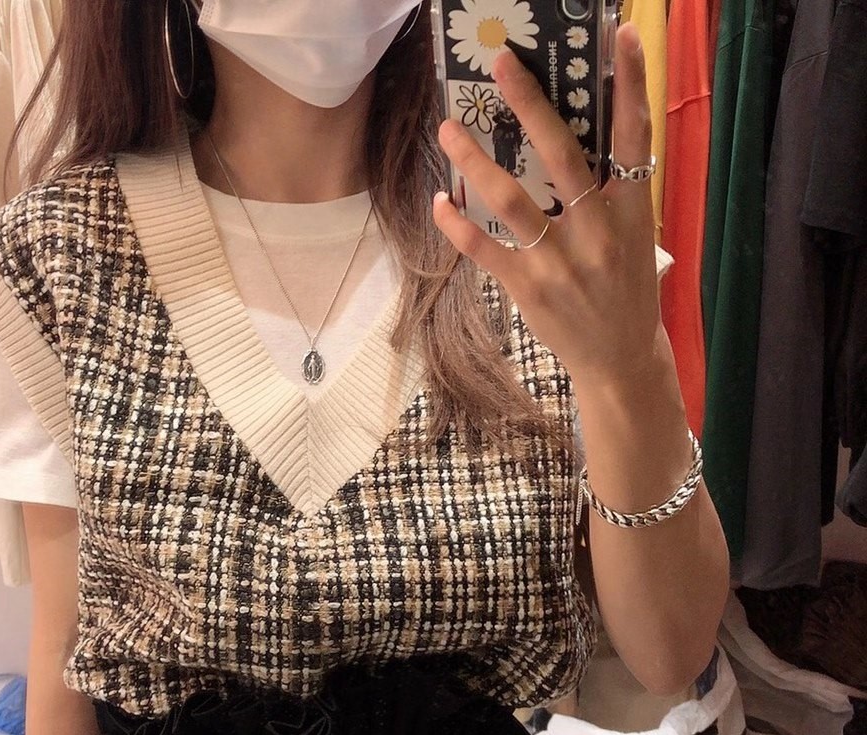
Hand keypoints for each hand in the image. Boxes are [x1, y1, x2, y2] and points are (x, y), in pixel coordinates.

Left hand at [433, 25, 659, 392]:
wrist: (620, 359)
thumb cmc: (625, 291)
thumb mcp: (634, 238)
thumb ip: (611, 194)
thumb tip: (572, 141)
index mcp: (633, 211)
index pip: (635, 136)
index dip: (631, 83)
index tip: (623, 34)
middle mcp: (597, 230)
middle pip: (561, 154)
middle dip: (530, 104)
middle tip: (502, 64)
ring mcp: (560, 261)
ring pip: (511, 199)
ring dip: (475, 160)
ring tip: (448, 129)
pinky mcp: (529, 288)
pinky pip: (485, 249)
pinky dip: (458, 225)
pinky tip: (440, 201)